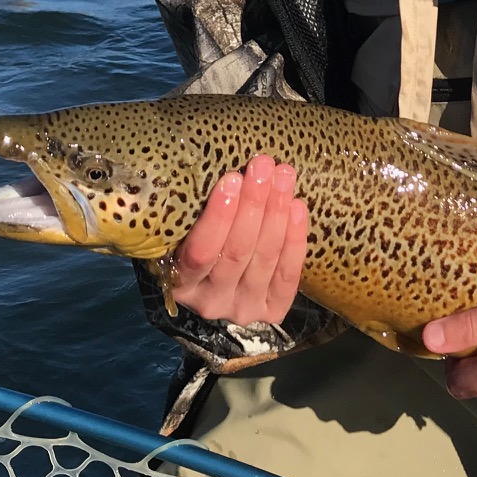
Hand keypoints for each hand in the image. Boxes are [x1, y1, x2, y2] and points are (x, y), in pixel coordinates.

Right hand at [168, 155, 308, 325]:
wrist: (214, 285)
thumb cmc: (192, 244)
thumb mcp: (182, 234)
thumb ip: (194, 212)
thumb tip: (224, 165)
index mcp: (179, 283)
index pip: (200, 252)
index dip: (219, 216)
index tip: (232, 178)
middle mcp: (210, 301)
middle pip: (237, 252)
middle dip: (254, 204)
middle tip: (264, 166)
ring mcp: (243, 308)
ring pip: (265, 258)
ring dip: (277, 212)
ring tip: (283, 176)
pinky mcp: (272, 312)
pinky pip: (287, 275)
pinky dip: (295, 240)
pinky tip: (297, 207)